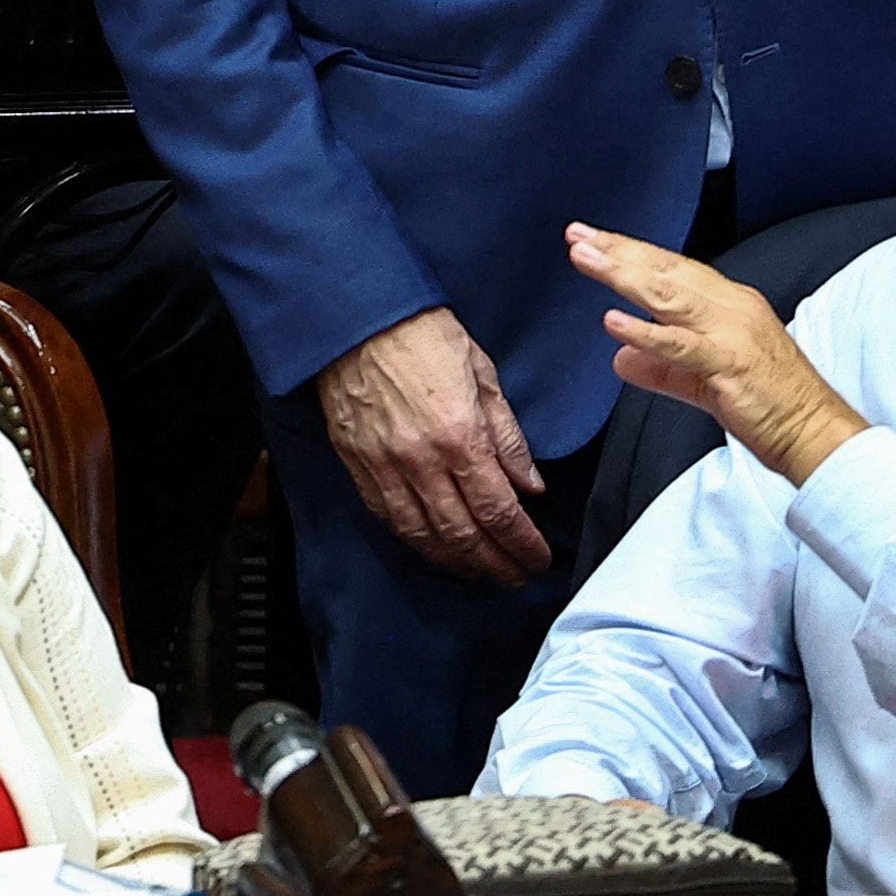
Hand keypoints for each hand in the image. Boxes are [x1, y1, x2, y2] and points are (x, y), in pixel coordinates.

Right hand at [314, 307, 550, 583]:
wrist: (358, 319)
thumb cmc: (423, 335)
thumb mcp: (483, 374)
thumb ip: (508, 435)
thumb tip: (530, 485)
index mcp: (459, 436)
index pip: (498, 510)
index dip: (521, 544)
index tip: (537, 558)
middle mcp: (421, 462)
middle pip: (463, 535)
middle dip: (494, 564)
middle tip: (515, 576)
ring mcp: (385, 468)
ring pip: (423, 537)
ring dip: (456, 563)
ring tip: (480, 572)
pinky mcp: (358, 466)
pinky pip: (388, 519)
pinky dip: (415, 541)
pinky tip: (434, 548)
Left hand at [567, 223, 867, 486]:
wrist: (817, 433)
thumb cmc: (771, 406)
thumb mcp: (704, 383)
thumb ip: (660, 368)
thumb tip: (620, 358)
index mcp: (730, 305)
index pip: (673, 270)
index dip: (632, 253)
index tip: (595, 240)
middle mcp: (731, 307)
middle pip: (666, 271)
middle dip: (619, 251)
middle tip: (579, 235)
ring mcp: (732, 332)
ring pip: (669, 296)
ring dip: (624, 275)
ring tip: (587, 259)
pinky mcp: (730, 363)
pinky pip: (681, 345)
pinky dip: (646, 332)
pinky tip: (615, 321)